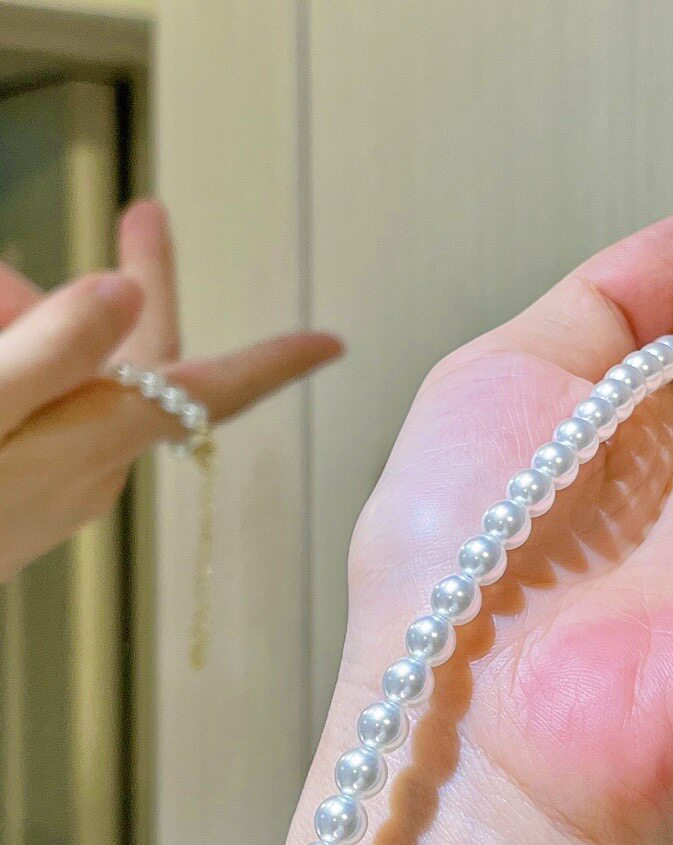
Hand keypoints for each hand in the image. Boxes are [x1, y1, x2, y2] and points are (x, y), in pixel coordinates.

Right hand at [0, 198, 341, 581]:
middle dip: (144, 285)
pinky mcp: (16, 497)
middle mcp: (93, 464)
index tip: (334, 343)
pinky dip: (18, 361)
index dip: (273, 363)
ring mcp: (54, 487)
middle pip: (141, 363)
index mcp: (98, 437)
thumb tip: (121, 292)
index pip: (210, 390)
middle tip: (144, 212)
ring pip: (74, 382)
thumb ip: (49, 352)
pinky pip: (35, 412)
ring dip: (38, 321)